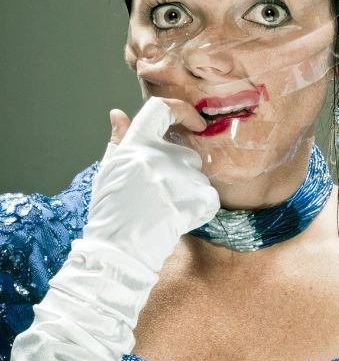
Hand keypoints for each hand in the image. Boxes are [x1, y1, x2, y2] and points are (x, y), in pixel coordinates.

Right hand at [83, 96, 220, 271]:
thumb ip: (118, 139)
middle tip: (159, 194)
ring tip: (164, 209)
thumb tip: (118, 113)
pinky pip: (208, 195)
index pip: (161, 108)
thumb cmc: (110, 212)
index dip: (182, 111)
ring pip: (196, 174)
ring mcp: (182, 174)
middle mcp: (161, 153)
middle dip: (178, 169)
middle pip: (184, 150)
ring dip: (187, 188)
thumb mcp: (108, 171)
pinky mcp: (199, 196)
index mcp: (136, 144)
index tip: (193, 122)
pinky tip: (178, 218)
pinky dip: (199, 206)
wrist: (118, 252)